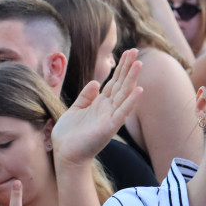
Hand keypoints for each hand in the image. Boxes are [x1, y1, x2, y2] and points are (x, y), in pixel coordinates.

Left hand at [51, 48, 143, 167]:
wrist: (65, 154)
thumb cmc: (69, 135)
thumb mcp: (76, 109)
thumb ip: (86, 96)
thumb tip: (96, 82)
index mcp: (100, 103)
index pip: (114, 82)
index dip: (121, 67)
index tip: (128, 52)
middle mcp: (108, 108)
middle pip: (121, 84)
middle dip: (128, 68)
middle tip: (135, 51)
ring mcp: (110, 117)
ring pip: (124, 94)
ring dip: (132, 79)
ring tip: (139, 63)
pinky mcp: (109, 127)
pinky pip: (122, 112)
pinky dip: (130, 101)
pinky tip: (138, 90)